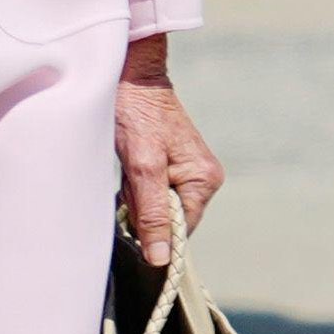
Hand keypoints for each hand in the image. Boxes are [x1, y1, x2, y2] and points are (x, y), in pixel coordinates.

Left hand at [115, 35, 223, 267]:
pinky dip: (137, 183)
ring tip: (129, 163)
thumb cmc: (136, 113)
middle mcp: (202, 177)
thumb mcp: (142, 165)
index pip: (179, 231)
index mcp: (204, 180)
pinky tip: (130, 162)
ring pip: (157, 204)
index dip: (153, 228)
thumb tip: (161, 259)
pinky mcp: (171, 162)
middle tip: (129, 176)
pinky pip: (152, 189)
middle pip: (168, 219)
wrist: (129, 74)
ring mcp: (188, 169)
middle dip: (143, 207)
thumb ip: (153, 212)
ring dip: (137, 194)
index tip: (132, 205)